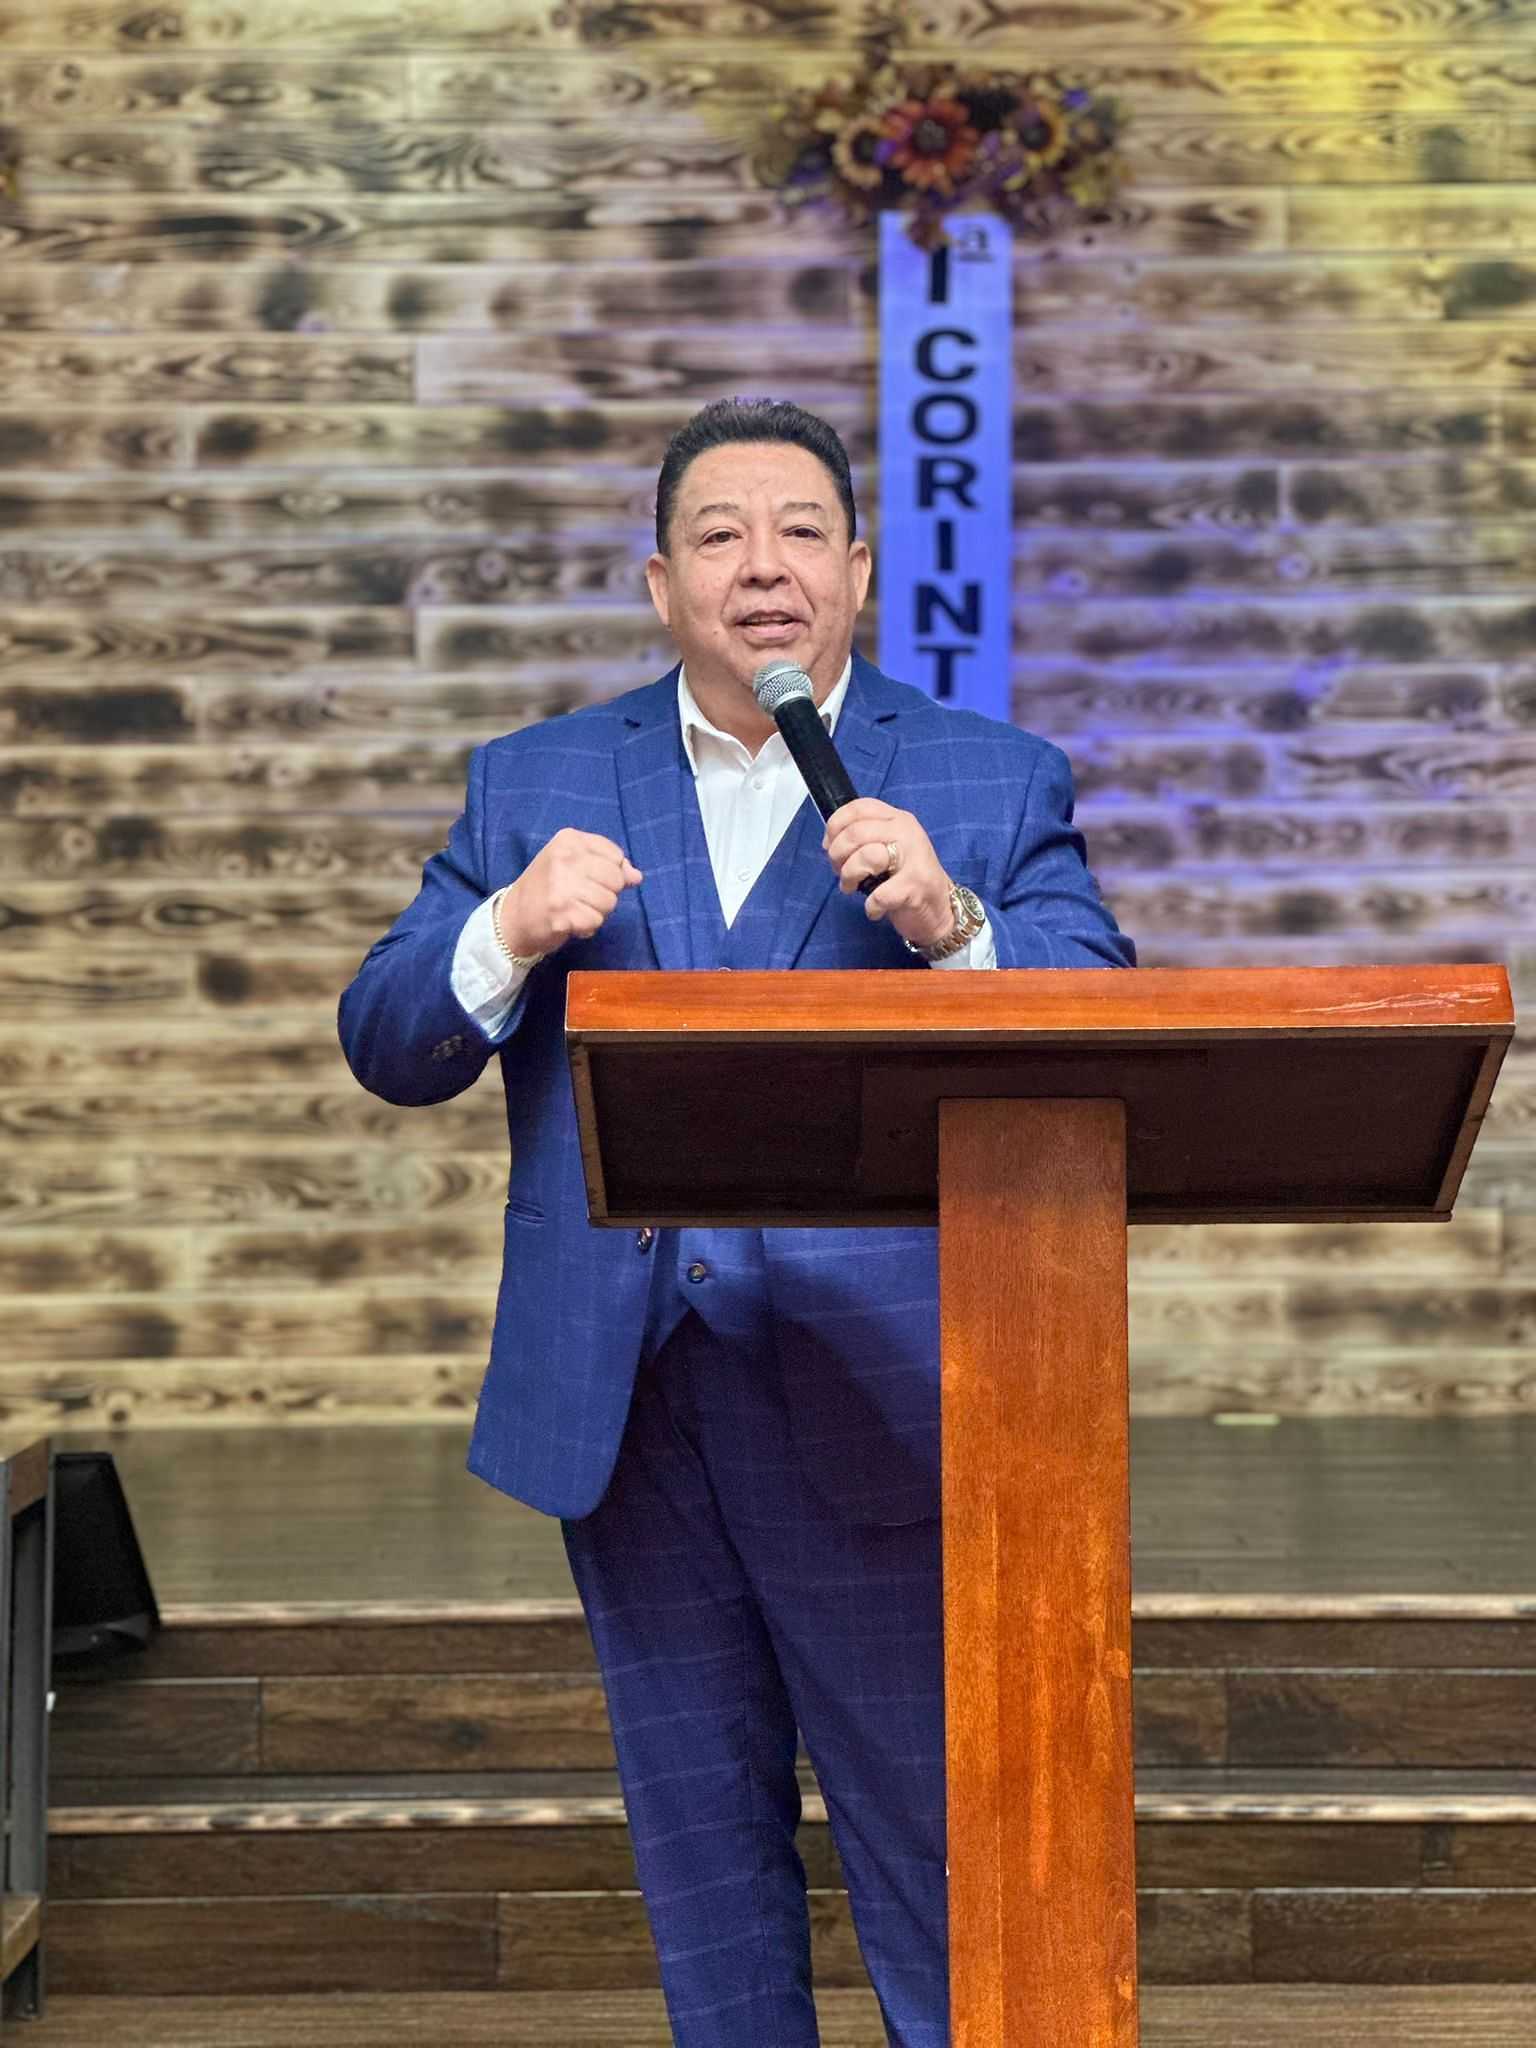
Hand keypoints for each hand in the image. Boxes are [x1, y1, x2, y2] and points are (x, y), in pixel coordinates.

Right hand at [496, 828, 642, 958]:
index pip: (615, 856)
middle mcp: (565, 858)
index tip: (589, 879)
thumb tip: (637, 876)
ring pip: (609, 902)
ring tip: (575, 909)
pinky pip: (596, 921)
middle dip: (606, 894)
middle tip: (581, 898)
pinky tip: (570, 922)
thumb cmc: (548, 888)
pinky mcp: (561, 912)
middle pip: (616, 880)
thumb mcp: (575, 865)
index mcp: (569, 840)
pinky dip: (587, 927)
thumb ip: (608, 866)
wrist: (513, 917)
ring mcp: (561, 885)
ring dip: (597, 912)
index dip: (611, 873)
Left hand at [822, 799, 954, 951]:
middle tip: (839, 872)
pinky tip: (874, 909)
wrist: (939, 909)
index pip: (860, 807)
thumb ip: (864, 838)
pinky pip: (880, 894)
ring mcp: (914, 857)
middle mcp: (907, 832)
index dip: (836, 825)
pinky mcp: (916, 884)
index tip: (829, 845)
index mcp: (898, 819)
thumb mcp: (888, 847)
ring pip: (866, 856)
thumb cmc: (905, 879)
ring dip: (849, 876)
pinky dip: (871, 906)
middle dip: (837, 855)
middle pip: (856, 832)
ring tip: (851, 888)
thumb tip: (830, 842)